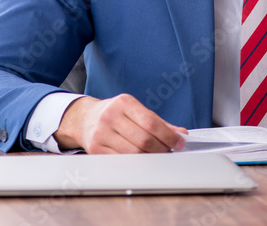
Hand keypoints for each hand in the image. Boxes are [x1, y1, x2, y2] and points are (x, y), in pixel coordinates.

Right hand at [53, 94, 187, 153]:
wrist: (85, 118)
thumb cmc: (115, 114)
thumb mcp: (135, 110)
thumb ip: (159, 122)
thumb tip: (181, 134)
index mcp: (123, 103)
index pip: (151, 122)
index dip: (168, 135)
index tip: (179, 142)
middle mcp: (110, 116)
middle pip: (144, 140)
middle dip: (161, 148)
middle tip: (169, 150)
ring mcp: (101, 133)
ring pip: (134, 153)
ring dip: (150, 157)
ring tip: (156, 154)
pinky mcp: (96, 149)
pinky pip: (122, 160)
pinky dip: (136, 162)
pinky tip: (141, 158)